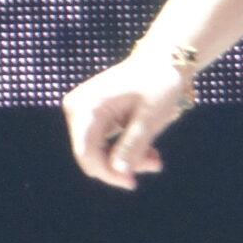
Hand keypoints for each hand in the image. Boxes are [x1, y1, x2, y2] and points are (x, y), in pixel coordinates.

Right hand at [63, 50, 196, 189]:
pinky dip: (125, 151)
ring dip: (127, 160)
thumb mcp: (150, 117)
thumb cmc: (159, 83)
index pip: (86, 153)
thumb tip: (119, 174)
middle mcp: (78, 109)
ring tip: (155, 159)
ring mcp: (83, 113)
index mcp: (87, 105)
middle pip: (92, 156)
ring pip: (99, 154)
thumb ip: (133, 146)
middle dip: (121, 166)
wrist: (163, 60)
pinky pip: (104, 145)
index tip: (132, 183)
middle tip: (154, 164)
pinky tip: (148, 153)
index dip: (107, 173)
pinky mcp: (93, 118)